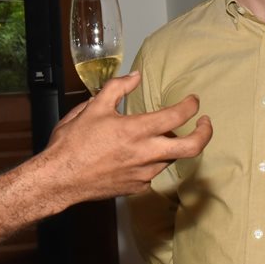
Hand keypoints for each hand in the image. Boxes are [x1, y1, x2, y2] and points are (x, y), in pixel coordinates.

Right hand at [42, 71, 211, 203]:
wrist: (59, 179)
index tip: (193, 100)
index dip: (190, 106)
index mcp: (136, 130)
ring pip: (171, 159)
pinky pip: (153, 172)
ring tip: (163, 135)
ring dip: (173, 146)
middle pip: (192, 147)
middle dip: (204, 133)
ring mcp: (143, 174)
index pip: (176, 116)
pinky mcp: (136, 187)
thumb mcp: (93, 107)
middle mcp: (145, 154)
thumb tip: (135, 76)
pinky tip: (140, 154)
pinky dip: (153, 161)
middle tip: (205, 122)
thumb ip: (117, 88)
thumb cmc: (72, 143)